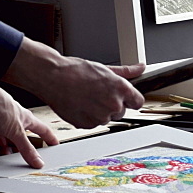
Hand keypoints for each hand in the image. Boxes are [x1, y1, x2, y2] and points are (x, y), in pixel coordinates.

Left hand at [0, 76, 58, 168]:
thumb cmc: (1, 105)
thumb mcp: (17, 131)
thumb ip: (26, 148)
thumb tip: (37, 161)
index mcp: (25, 120)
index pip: (41, 130)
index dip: (49, 138)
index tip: (54, 145)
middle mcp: (13, 123)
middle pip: (21, 141)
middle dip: (22, 151)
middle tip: (26, 162)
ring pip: (3, 145)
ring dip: (4, 154)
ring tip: (6, 164)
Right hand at [3, 38, 145, 128]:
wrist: (52, 77)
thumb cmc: (76, 71)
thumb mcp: (105, 68)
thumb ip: (126, 72)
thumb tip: (140, 68)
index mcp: (121, 89)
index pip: (138, 102)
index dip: (130, 99)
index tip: (123, 97)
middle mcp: (113, 105)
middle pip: (121, 111)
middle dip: (112, 104)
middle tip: (98, 93)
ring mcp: (100, 117)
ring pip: (106, 118)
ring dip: (100, 111)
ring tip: (87, 96)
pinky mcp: (87, 125)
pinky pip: (93, 124)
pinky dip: (88, 117)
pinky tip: (80, 104)